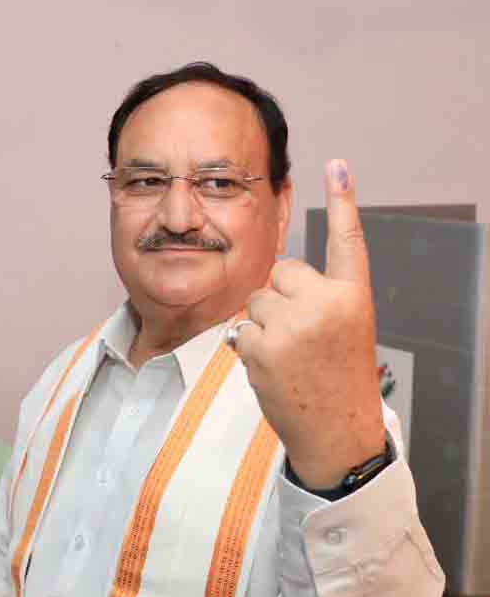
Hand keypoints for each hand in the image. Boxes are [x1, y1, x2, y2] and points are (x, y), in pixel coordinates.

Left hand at [234, 159, 384, 488]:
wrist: (336, 431)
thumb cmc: (340, 377)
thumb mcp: (347, 328)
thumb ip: (322, 297)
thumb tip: (279, 275)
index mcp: (353, 297)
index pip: (348, 241)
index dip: (343, 201)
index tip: (337, 165)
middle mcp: (325, 305)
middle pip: (281, 271)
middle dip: (282, 297)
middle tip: (303, 336)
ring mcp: (292, 326)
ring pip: (256, 298)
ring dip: (265, 322)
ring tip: (291, 355)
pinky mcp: (262, 347)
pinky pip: (244, 328)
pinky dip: (252, 347)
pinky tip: (275, 369)